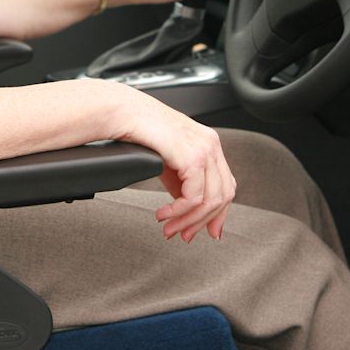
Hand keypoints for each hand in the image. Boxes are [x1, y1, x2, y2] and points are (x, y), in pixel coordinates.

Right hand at [97, 81, 236, 241]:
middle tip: (183, 236)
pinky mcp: (192, 157)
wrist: (122, 113)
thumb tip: (189, 209)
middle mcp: (212, 145)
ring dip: (187, 221)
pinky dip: (179, 212)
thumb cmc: (140, 132)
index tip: (208, 232)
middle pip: (223, 196)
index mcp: (210, 144)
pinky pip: (194, 197)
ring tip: (168, 228)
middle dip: (202, 222)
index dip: (219, 214)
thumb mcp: (170, 161)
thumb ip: (184, 182)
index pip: (227, 186)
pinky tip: (163, 214)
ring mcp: (205, 150)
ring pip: (210, 201)